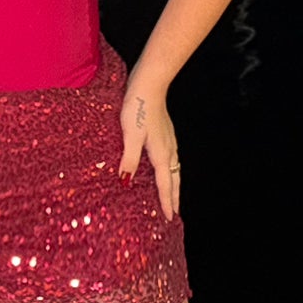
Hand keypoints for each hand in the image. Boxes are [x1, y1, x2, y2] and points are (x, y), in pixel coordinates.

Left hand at [118, 75, 180, 218]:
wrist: (149, 84)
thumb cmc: (138, 108)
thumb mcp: (130, 134)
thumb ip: (129, 159)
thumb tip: (127, 182)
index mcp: (161, 152)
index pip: (165, 183)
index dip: (167, 201)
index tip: (170, 217)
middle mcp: (168, 148)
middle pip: (174, 178)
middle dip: (175, 196)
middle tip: (175, 212)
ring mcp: (169, 139)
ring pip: (174, 168)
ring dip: (174, 184)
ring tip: (173, 195)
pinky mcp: (165, 132)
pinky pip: (171, 158)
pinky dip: (170, 170)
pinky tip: (164, 167)